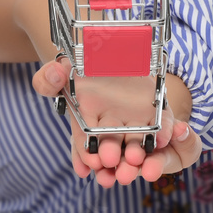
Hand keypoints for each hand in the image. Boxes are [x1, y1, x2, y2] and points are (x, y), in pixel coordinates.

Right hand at [32, 56, 201, 185]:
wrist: (114, 49)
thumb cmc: (83, 64)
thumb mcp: (62, 68)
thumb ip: (50, 77)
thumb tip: (53, 75)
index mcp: (86, 122)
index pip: (84, 143)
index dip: (86, 153)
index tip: (90, 162)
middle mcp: (110, 127)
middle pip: (111, 147)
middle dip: (111, 156)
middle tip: (111, 161)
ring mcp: (134, 120)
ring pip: (136, 143)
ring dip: (136, 154)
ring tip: (135, 160)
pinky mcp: (156, 110)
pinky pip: (160, 123)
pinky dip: (162, 132)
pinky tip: (163, 138)